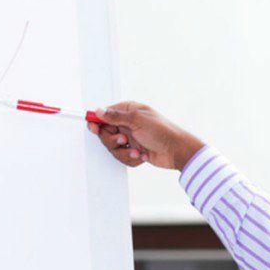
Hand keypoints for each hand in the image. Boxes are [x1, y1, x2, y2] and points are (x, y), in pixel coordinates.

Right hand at [87, 101, 204, 170]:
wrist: (176, 151)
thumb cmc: (162, 132)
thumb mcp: (137, 120)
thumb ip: (116, 116)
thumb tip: (99, 111)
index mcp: (128, 111)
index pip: (105, 115)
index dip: (98, 121)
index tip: (93, 126)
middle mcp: (128, 124)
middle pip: (106, 134)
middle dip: (113, 141)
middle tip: (123, 140)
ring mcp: (130, 138)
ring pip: (113, 148)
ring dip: (125, 152)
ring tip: (137, 151)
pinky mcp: (133, 151)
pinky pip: (123, 157)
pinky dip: (132, 158)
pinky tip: (142, 155)